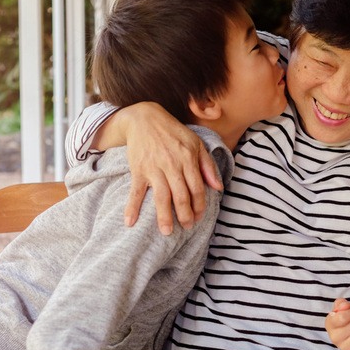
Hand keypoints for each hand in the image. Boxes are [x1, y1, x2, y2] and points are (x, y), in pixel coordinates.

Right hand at [107, 103, 222, 234]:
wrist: (145, 118)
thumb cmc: (173, 132)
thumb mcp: (196, 143)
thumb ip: (207, 165)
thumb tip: (218, 187)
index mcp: (188, 158)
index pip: (197, 188)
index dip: (200, 205)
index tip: (199, 217)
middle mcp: (172, 164)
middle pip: (181, 196)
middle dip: (185, 215)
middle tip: (187, 227)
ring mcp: (154, 167)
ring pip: (161, 197)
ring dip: (164, 216)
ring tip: (167, 232)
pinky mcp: (138, 169)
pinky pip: (136, 191)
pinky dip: (132, 207)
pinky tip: (130, 222)